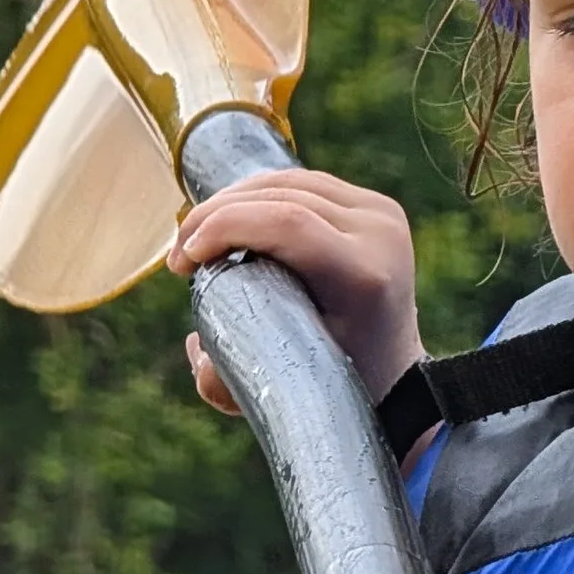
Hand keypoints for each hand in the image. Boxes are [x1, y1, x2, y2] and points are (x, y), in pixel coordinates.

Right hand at [169, 170, 424, 405]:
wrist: (392, 375)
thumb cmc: (331, 386)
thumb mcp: (278, 390)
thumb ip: (225, 383)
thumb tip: (195, 344)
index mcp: (363, 276)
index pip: (287, 222)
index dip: (224, 227)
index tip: (185, 261)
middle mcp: (380, 235)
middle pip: (283, 195)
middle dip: (216, 214)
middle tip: (180, 252)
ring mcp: (382, 215)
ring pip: (291, 182)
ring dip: (232, 200)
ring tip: (197, 235)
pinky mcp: (377, 206)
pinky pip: (306, 183)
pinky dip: (261, 195)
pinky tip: (230, 218)